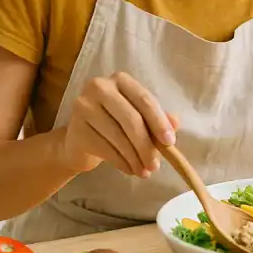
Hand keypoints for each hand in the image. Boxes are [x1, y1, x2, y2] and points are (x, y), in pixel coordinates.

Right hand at [61, 71, 178, 177]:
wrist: (80, 141)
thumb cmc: (114, 125)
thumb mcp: (137, 118)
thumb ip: (157, 118)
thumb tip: (175, 123)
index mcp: (120, 80)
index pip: (145, 99)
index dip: (159, 122)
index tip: (170, 142)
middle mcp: (100, 87)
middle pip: (131, 119)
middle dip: (147, 145)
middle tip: (156, 165)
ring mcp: (84, 106)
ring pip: (119, 137)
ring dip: (135, 158)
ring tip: (145, 171)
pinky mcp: (76, 129)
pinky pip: (105, 149)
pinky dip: (122, 163)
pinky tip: (130, 170)